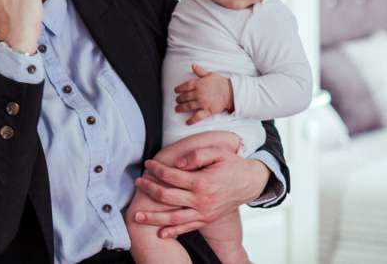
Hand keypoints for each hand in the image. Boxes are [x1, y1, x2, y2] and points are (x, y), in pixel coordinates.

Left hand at [132, 146, 269, 237]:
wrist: (249, 182)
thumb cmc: (231, 164)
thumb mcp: (217, 152)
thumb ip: (197, 155)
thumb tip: (178, 162)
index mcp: (202, 182)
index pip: (171, 176)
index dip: (157, 169)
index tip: (148, 164)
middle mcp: (202, 201)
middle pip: (168, 197)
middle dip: (149, 190)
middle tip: (138, 182)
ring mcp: (204, 213)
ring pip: (174, 218)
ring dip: (154, 218)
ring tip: (137, 217)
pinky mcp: (206, 220)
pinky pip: (187, 228)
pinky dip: (173, 232)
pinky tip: (160, 234)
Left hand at [174, 64, 232, 123]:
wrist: (231, 92)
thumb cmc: (221, 83)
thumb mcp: (210, 74)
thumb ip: (200, 71)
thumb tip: (193, 66)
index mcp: (198, 84)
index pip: (185, 86)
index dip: (179, 89)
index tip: (175, 91)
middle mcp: (199, 93)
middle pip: (185, 97)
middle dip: (179, 99)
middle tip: (177, 100)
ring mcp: (203, 103)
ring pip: (189, 106)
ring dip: (181, 108)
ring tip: (177, 109)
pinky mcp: (208, 111)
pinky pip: (198, 116)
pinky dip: (192, 120)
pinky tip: (187, 122)